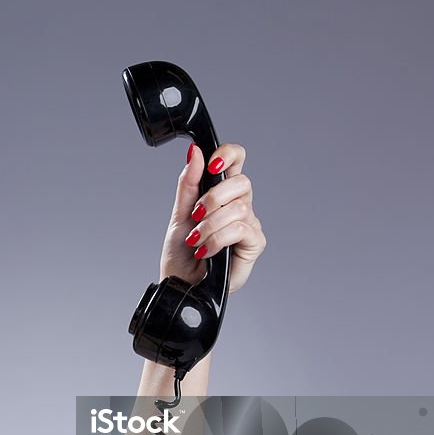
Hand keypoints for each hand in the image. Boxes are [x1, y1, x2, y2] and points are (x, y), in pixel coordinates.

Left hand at [158, 142, 265, 293]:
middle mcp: (239, 205)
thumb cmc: (182, 252)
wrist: (180, 282)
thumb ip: (189, 183)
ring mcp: (249, 224)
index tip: (212, 162)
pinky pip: (240, 229)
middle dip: (212, 197)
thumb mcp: (180, 214)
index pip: (236, 160)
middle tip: (195, 215)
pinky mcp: (254, 244)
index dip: (229, 154)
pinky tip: (205, 250)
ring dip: (210, 225)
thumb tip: (195, 152)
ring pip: (237, 208)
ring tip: (196, 239)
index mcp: (222, 192)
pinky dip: (217, 239)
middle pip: (241, 182)